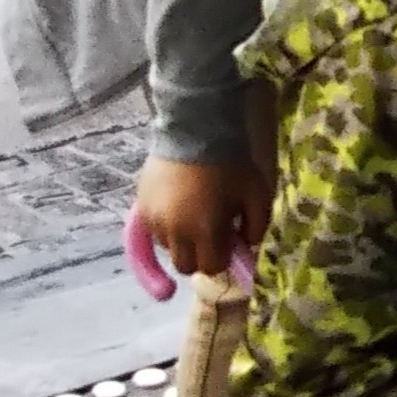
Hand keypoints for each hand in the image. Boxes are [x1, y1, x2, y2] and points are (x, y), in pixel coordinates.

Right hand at [129, 153, 274, 294]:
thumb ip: (257, 228)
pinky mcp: (140, 207)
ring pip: (168, 248)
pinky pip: (153, 232)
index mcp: (204, 230)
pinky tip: (178, 209)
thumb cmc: (230, 164)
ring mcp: (154, 219)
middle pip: (185, 266)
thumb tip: (246, 247)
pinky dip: (166, 228)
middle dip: (200, 257)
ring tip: (194, 215)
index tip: (229, 243)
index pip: (211, 267)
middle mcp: (174, 231)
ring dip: (182, 241)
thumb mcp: (257, 195)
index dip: (222, 259)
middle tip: (211, 236)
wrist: (196, 130)